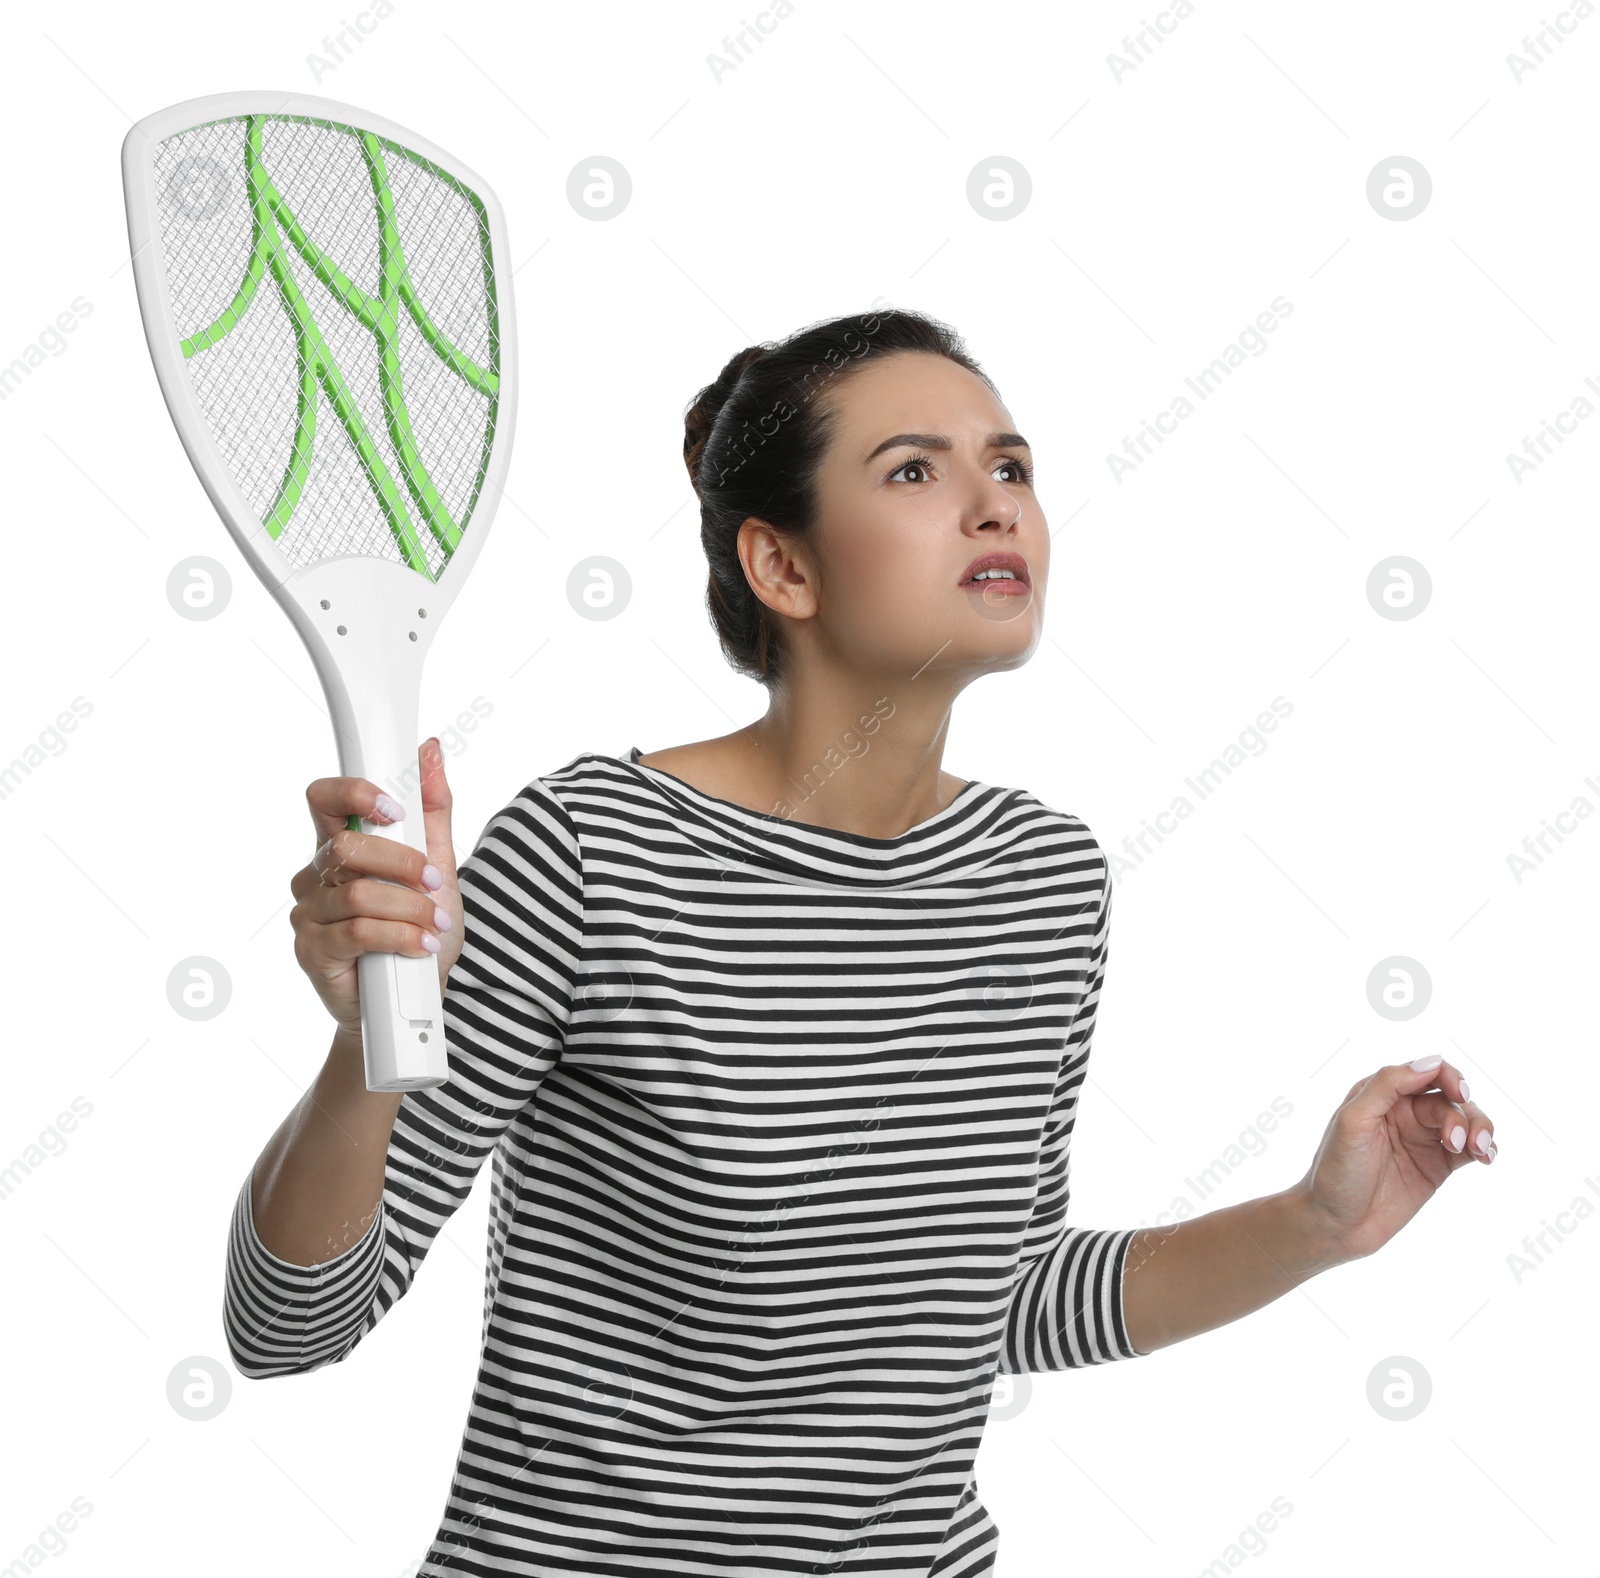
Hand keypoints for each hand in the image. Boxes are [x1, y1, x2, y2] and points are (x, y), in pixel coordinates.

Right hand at [288, 738, 463, 1037]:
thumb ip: (433, 810)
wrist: (413, 1003)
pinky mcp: (311, 950)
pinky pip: (358, 932)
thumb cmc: (418, 930)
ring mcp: (309, 913)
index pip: (325, 798)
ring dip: (410, 908)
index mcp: (342, 846)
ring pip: (358, 892)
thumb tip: (431, 750)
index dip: (355, 793)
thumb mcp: (439, 866)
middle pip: (348, 845)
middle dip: (402, 863)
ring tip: (436, 924)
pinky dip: (402, 936)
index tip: (395, 808)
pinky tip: (423, 945)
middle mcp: (317, 874)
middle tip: (435, 883)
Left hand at [1293, 1055, 1497, 1262]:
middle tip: (1461, 1141)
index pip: (1425, 1071)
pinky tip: (1486, 1158)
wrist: (1336, 1224)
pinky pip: (1470, 1149)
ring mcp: (1423, 1138)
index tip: (1460, 1094)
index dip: (1448, 1076)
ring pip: (1466, 1121)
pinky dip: (1485, 1149)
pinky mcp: (1438, 1165)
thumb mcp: (1353, 1122)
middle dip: (1465, 1114)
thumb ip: (1386, 1086)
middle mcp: (1404, 1111)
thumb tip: (1429, 1063)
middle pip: (1450, 1098)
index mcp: (1381, 1093)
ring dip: (1480, 1130)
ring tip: (1480, 1152)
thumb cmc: (1335, 1171)